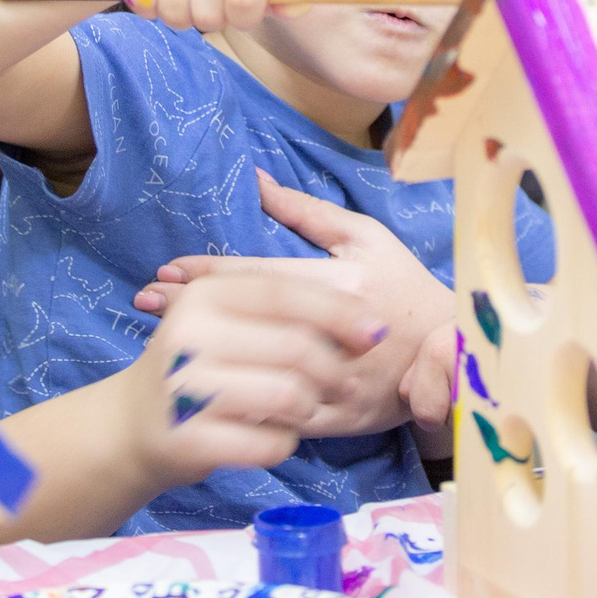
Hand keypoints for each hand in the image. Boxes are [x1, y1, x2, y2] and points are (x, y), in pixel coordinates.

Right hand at [120, 272, 388, 489]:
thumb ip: (292, 306)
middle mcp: (190, 336)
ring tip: (300, 408)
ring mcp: (186, 389)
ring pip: (290, 396)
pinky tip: (272, 436)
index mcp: (205, 296)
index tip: (375, 332)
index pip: (285, 294)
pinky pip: (272, 444)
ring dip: (309, 407)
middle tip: (341, 384)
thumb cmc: (201, 364)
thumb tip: (372, 326)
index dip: (338, 312)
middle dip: (333, 369)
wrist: (133, 424)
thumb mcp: (229, 316)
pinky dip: (285, 443)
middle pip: (296, 348)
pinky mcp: (190, 439)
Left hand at [136, 170, 457, 436]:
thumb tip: (256, 180)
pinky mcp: (334, 417)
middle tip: (144, 303)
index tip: (165, 272)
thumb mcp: (365, 237)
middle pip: (247, 325)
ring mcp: (333, 380)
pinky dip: (239, 401)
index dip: (207, 275)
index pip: (259, 278)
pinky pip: (278, 413)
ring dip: (206, 357)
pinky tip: (203, 393)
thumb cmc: (404, 286)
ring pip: (257, 373)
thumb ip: (307, 212)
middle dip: (190, 313)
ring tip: (162, 344)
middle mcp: (332, 333)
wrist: (452, 352)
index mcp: (339, 283)